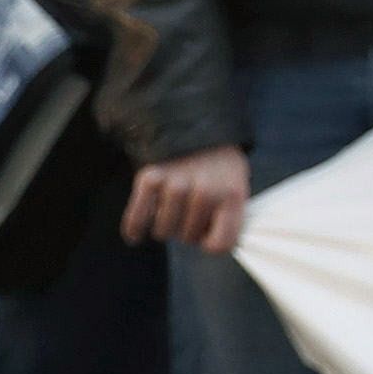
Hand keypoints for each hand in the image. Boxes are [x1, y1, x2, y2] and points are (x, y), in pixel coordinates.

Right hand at [125, 144, 247, 253]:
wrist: (196, 125)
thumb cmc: (218, 165)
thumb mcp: (237, 184)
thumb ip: (229, 215)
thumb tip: (215, 248)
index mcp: (233, 194)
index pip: (221, 244)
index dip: (211, 243)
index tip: (208, 234)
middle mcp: (206, 190)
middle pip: (188, 238)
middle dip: (188, 230)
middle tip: (191, 211)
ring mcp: (177, 184)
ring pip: (164, 232)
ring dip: (166, 226)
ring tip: (174, 209)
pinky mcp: (150, 177)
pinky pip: (137, 220)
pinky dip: (135, 229)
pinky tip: (137, 234)